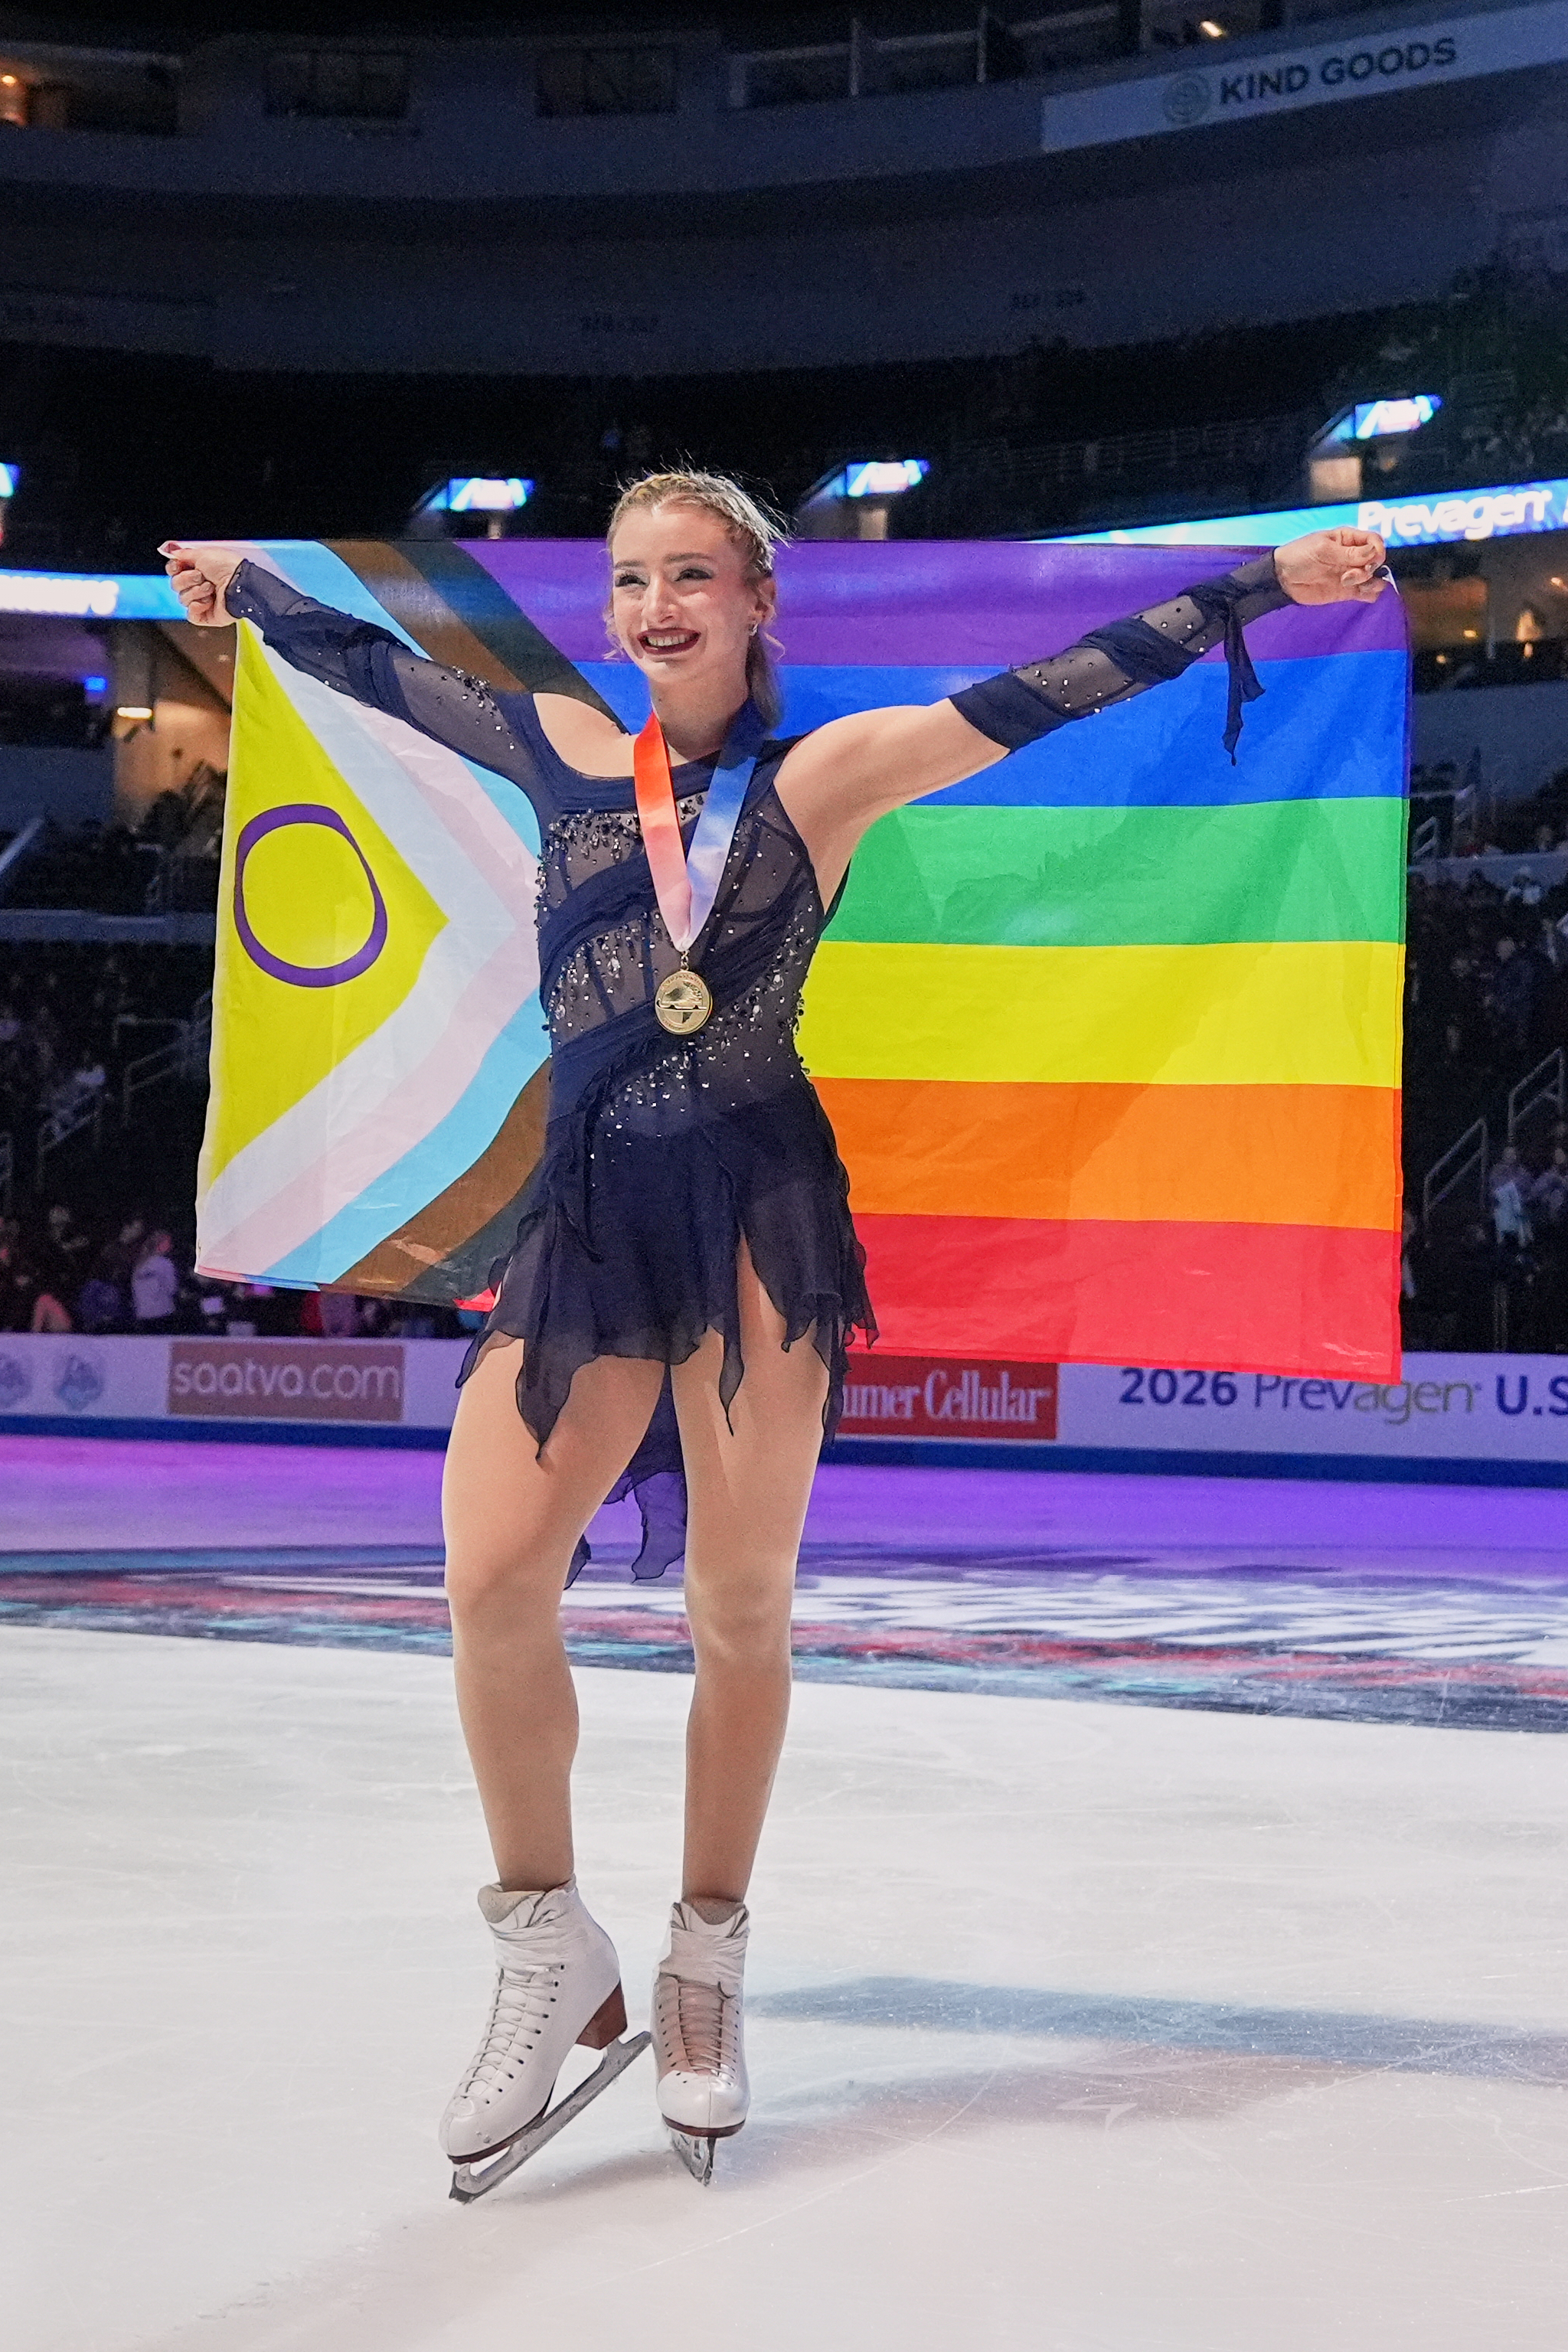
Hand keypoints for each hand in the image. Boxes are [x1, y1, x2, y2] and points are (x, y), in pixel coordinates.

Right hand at [159, 540, 242, 626]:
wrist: (240, 584)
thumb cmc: (228, 567)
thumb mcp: (202, 553)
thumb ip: (183, 553)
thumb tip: (170, 550)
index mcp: (197, 567)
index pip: (173, 570)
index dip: (173, 568)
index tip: (178, 565)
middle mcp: (199, 584)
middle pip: (175, 584)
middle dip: (186, 579)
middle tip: (201, 576)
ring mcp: (203, 601)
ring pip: (182, 599)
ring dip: (196, 592)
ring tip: (211, 588)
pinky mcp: (208, 615)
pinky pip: (191, 615)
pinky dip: (197, 608)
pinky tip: (208, 602)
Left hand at [1274, 526, 1388, 604]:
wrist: (1283, 579)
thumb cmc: (1299, 556)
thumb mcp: (1322, 549)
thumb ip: (1348, 553)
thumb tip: (1374, 552)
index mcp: (1348, 539)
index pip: (1374, 541)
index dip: (1377, 550)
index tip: (1370, 561)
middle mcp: (1354, 556)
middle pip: (1376, 560)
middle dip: (1370, 568)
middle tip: (1349, 575)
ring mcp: (1351, 574)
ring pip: (1375, 577)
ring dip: (1370, 582)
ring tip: (1349, 583)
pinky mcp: (1347, 591)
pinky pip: (1367, 593)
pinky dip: (1370, 594)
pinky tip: (1361, 593)